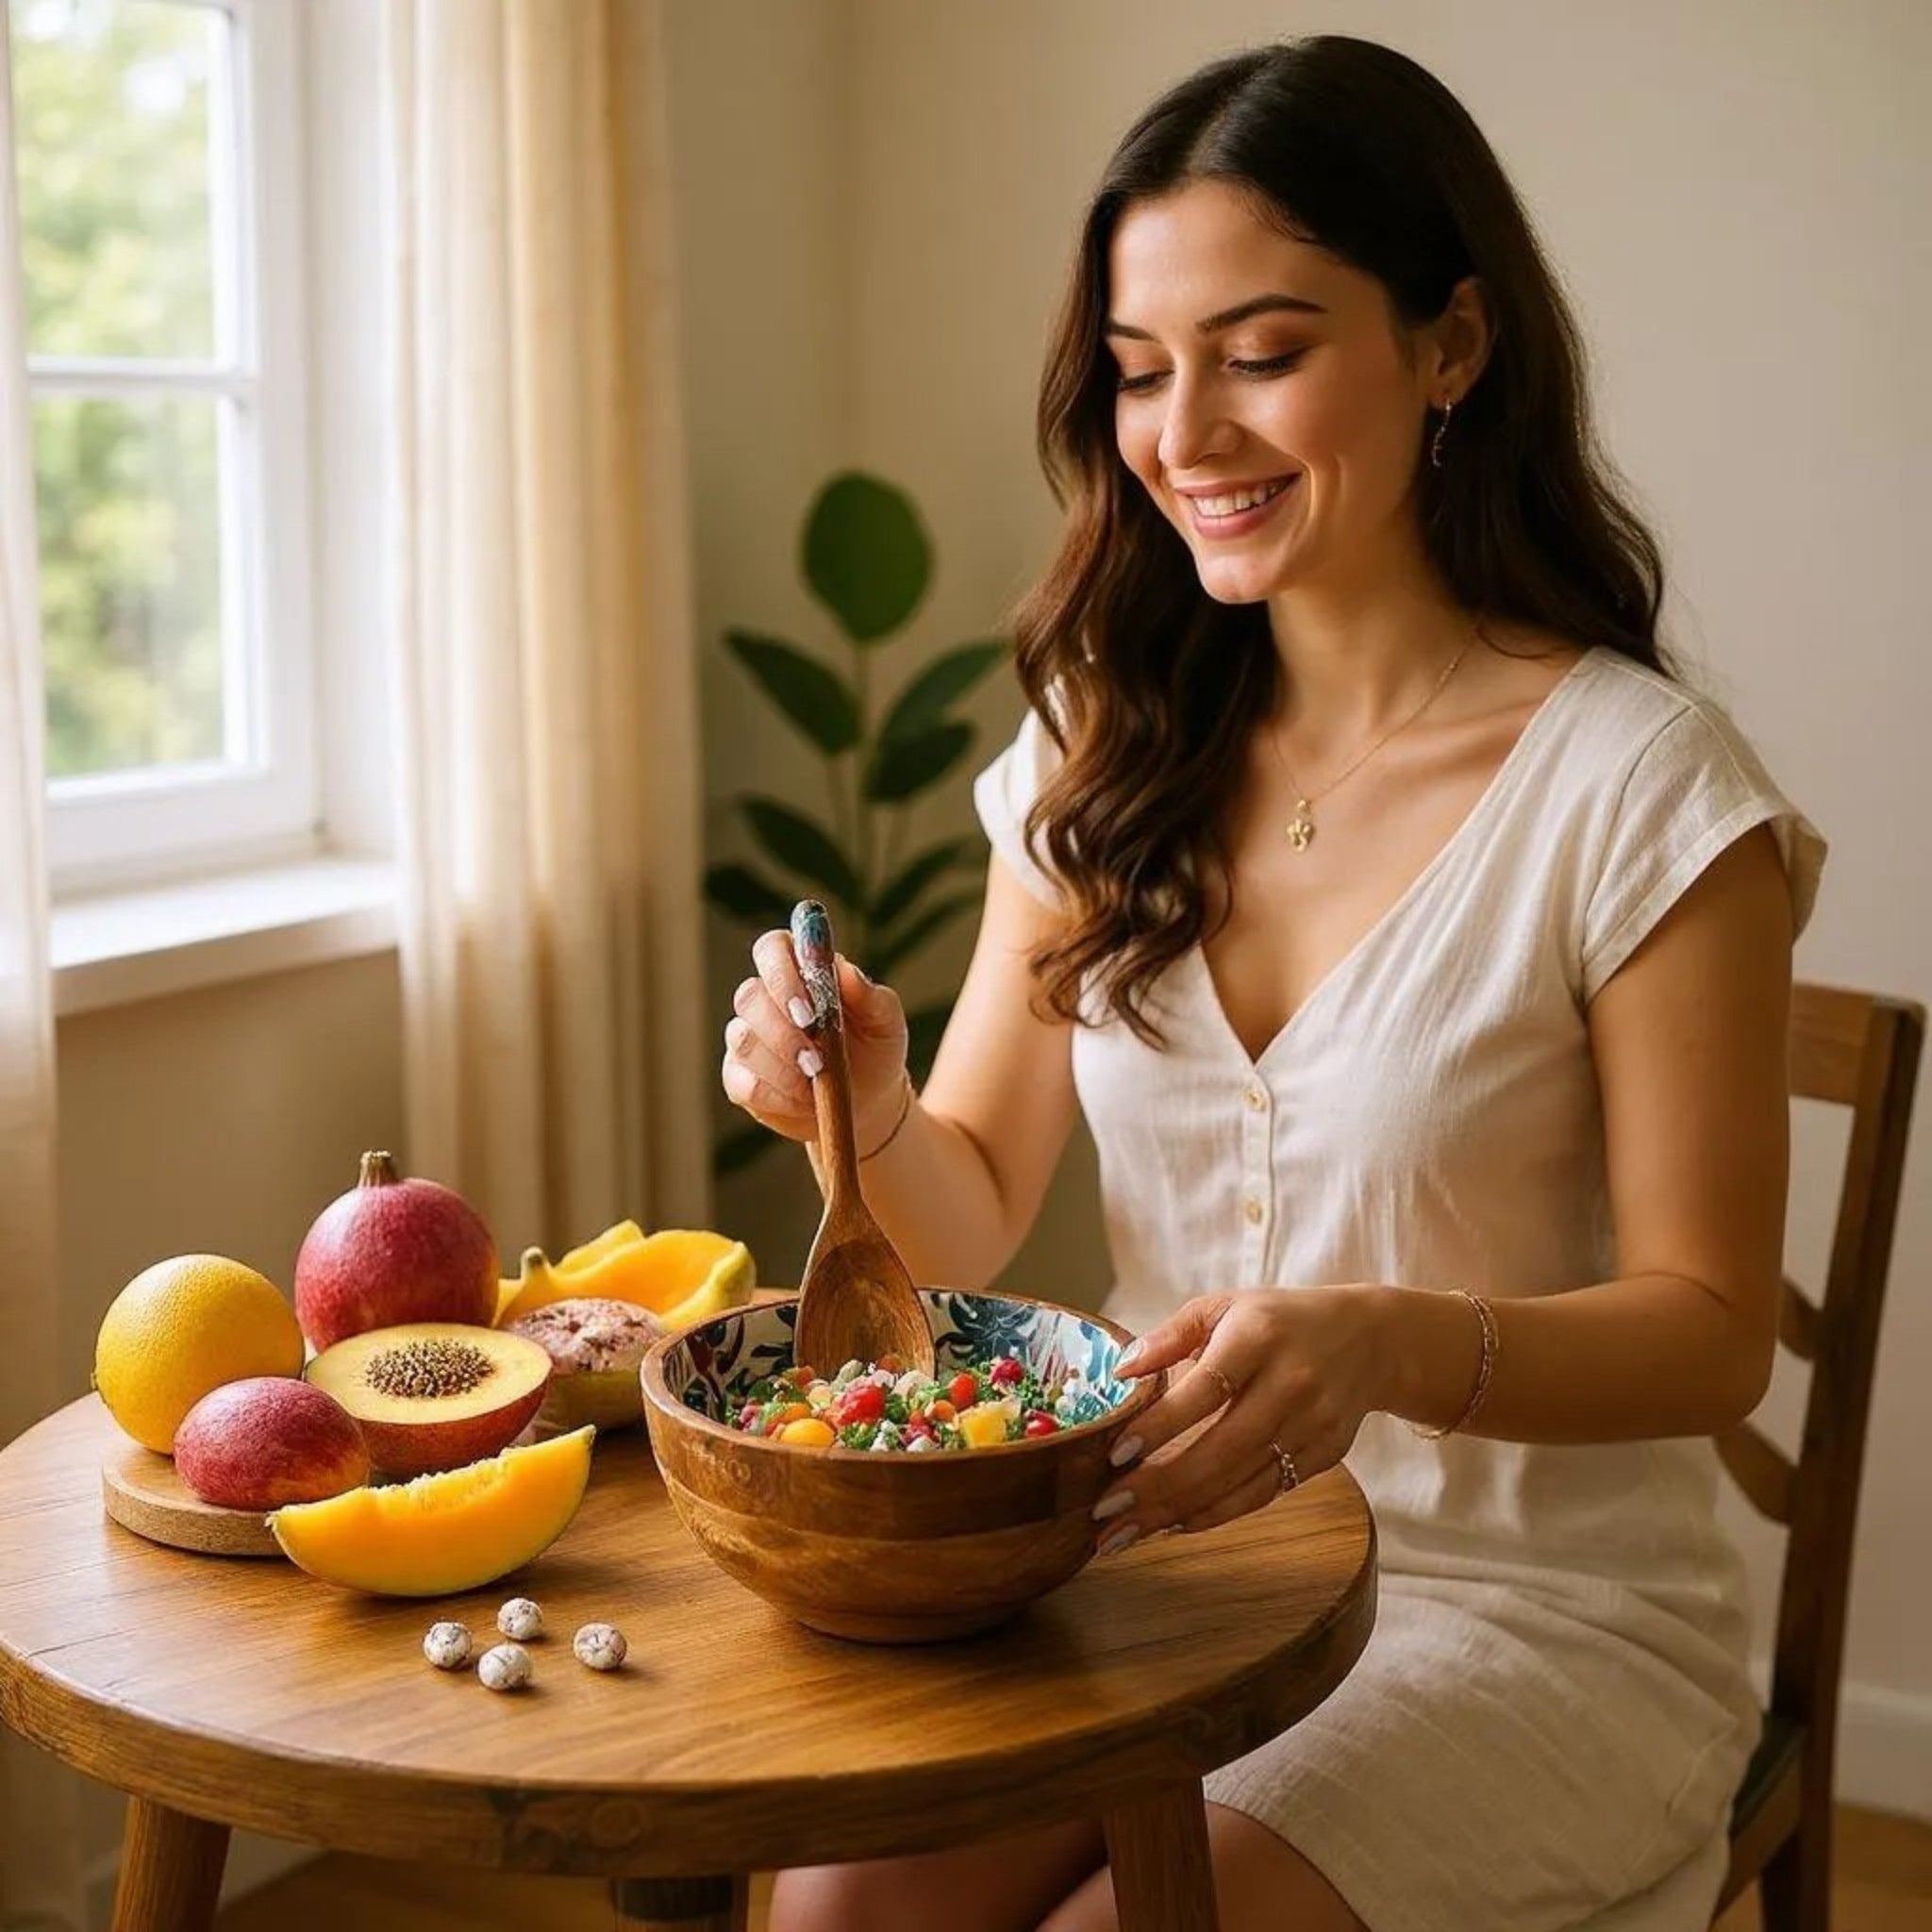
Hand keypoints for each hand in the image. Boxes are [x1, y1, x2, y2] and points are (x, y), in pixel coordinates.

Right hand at [721, 930, 908, 1148]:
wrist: (867, 1101)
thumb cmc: (876, 1050)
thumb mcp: (886, 1023)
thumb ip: (870, 995)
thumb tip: (846, 970)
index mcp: (800, 970)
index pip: (772, 948)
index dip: (780, 973)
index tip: (807, 1009)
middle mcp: (766, 998)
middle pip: (749, 996)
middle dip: (782, 1031)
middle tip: (816, 1060)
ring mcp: (748, 1038)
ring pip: (743, 1040)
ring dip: (782, 1066)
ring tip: (816, 1080)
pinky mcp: (740, 1078)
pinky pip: (743, 1083)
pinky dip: (776, 1096)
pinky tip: (802, 1101)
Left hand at [1090, 1285, 1388, 1554]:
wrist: (1368, 1341)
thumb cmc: (1278, 1321)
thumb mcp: (1224, 1307)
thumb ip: (1171, 1335)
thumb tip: (1121, 1371)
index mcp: (1259, 1337)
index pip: (1206, 1388)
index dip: (1161, 1425)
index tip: (1116, 1454)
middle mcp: (1291, 1383)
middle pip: (1222, 1449)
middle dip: (1160, 1487)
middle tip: (1107, 1513)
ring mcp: (1312, 1425)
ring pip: (1241, 1482)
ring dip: (1179, 1512)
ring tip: (1127, 1532)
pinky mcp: (1324, 1455)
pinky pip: (1264, 1494)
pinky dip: (1217, 1513)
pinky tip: (1175, 1523)